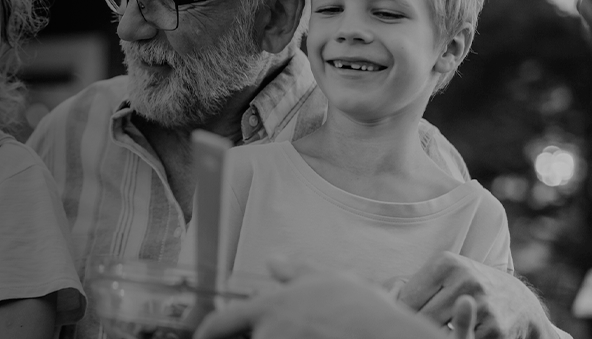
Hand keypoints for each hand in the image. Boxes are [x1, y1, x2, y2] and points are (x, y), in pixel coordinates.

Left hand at [194, 256, 452, 338]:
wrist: (391, 337)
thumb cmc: (364, 311)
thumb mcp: (330, 281)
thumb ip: (296, 273)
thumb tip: (274, 261)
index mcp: (270, 308)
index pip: (219, 324)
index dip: (205, 333)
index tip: (201, 338)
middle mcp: (268, 333)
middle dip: (262, 336)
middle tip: (296, 329)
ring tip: (321, 333)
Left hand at [394, 252, 547, 338]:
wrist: (518, 301)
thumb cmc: (467, 286)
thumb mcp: (444, 275)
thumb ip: (412, 286)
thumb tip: (381, 301)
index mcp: (447, 262)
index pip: (407, 298)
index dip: (401, 312)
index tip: (403, 316)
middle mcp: (466, 279)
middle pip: (421, 317)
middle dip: (416, 325)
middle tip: (417, 326)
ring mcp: (482, 304)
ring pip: (438, 332)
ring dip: (434, 334)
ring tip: (437, 328)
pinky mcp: (495, 328)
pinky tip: (456, 333)